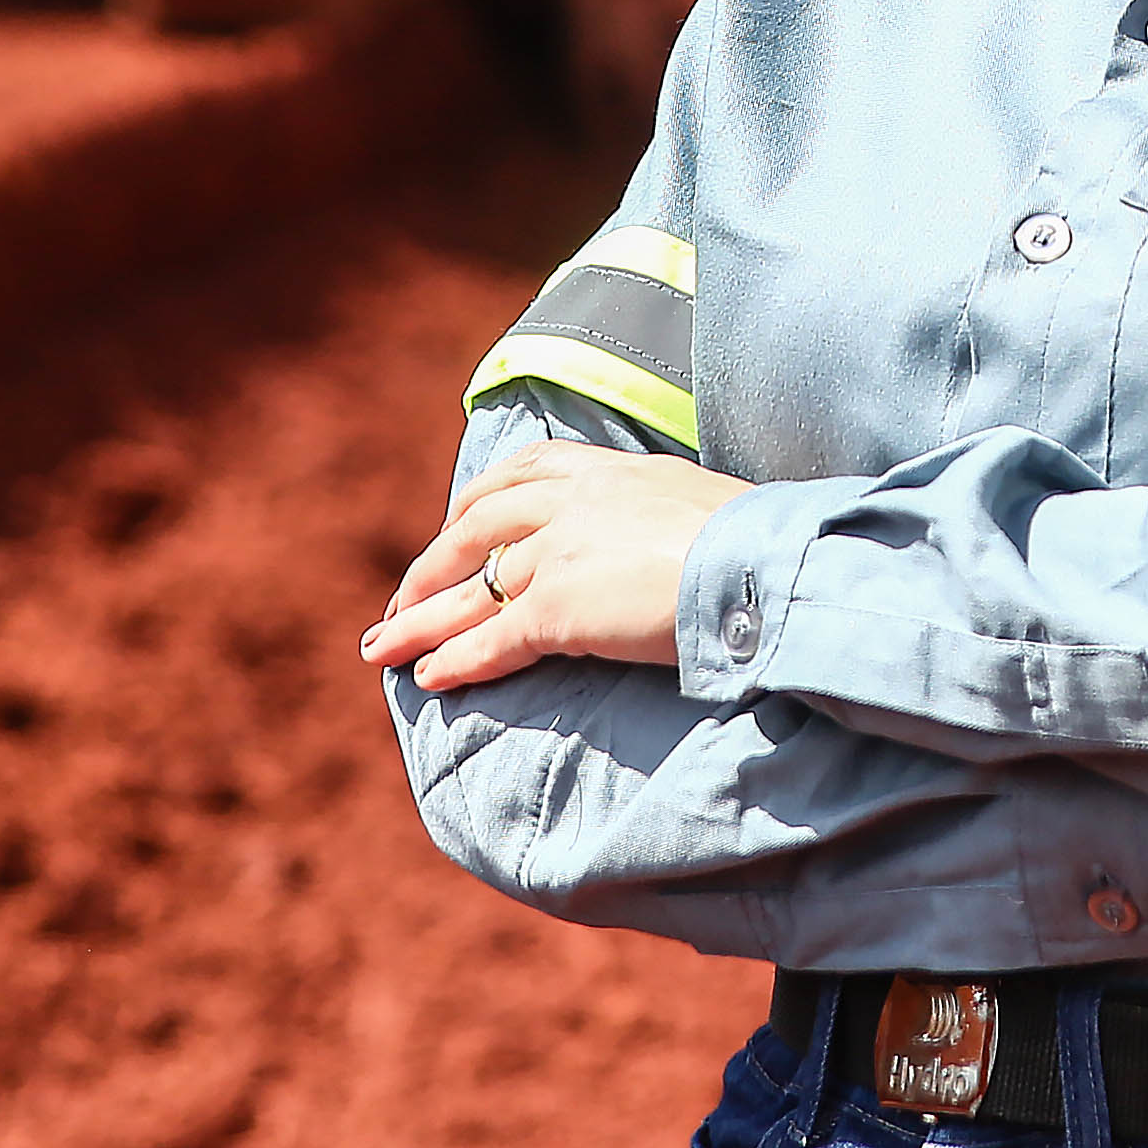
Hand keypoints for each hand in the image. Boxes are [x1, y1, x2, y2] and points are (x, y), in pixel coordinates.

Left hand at [361, 440, 746, 693]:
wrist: (764, 567)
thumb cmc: (757, 544)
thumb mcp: (699, 503)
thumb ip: (661, 514)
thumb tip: (669, 543)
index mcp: (608, 468)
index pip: (521, 473)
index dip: (476, 507)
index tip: (453, 531)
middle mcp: (573, 500)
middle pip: (476, 527)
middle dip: (430, 566)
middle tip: (399, 600)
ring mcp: (560, 552)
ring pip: (469, 588)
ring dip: (419, 620)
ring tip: (383, 648)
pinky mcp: (558, 608)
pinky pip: (492, 638)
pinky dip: (456, 659)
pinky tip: (429, 678)